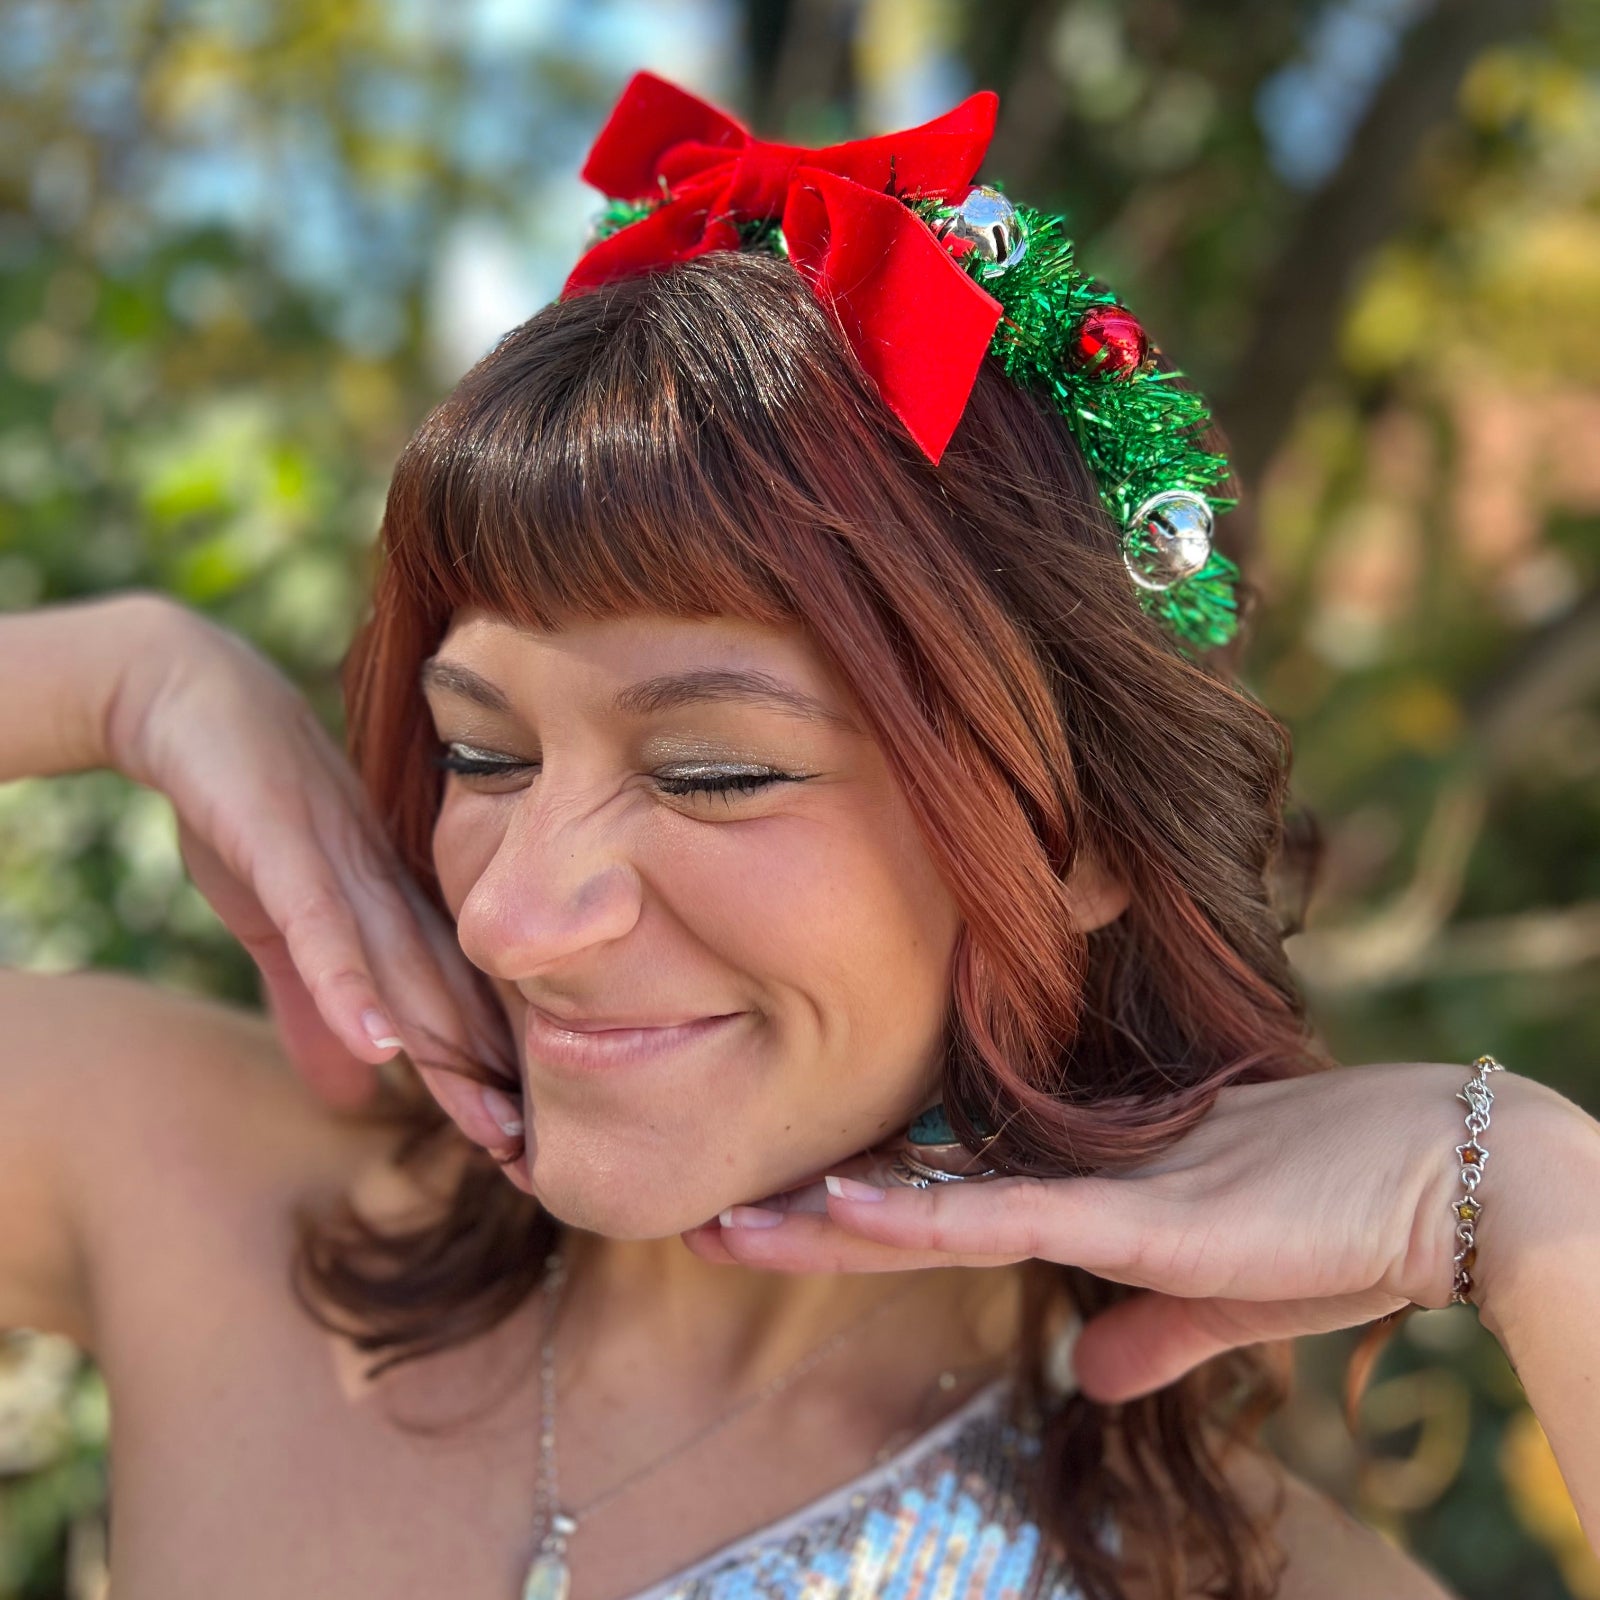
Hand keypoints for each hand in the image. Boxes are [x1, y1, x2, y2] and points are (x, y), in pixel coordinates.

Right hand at [103, 596, 517, 1158]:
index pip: (453, 1006)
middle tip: (540, 1158)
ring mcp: (344, 873)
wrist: (200, 702)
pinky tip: (383, 1045)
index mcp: (393, 913)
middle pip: (449, 1001)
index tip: (532, 1147)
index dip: (488, 1076)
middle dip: (491, 1082)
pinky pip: (324, 930)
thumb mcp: (279, 927)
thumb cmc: (251, 815)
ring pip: (404, 974)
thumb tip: (355, 1084)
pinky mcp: (288, 854)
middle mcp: (388, 897)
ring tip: (490, 1124)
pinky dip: (350, 988)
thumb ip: (314, 1005)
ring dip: (447, 1051)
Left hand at [682, 1062, 1507, 1401]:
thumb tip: (1090, 1373)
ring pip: (929, 1209)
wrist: (1433, 1183)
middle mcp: (1064, 1189)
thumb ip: (1150, 1335)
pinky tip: (840, 1211)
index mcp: (1078, 1207)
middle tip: (704, 1220)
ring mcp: (1089, 1198)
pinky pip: (1002, 1219)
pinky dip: (917, 1216)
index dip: (849, 1224)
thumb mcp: (1222, 1303)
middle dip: (804, 1221)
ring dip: (827, 1220)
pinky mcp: (1131, 1217)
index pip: (937, 1218)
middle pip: (907, 1208)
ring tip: (730, 1223)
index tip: (768, 1223)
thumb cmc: (1332, 1230)